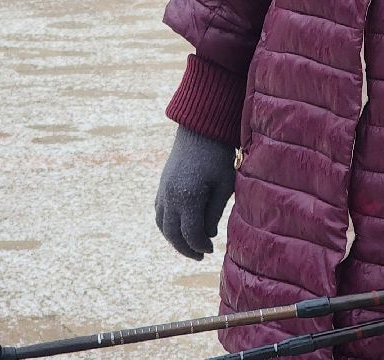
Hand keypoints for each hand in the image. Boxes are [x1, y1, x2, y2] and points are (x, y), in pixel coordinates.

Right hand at [154, 125, 237, 259]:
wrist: (200, 129)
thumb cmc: (218, 156)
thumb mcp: (223, 185)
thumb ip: (214, 213)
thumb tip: (207, 235)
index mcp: (188, 198)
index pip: (191, 234)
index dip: (201, 246)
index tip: (212, 249)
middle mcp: (170, 197)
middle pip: (173, 234)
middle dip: (186, 248)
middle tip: (200, 255)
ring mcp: (163, 191)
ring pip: (162, 225)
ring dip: (174, 239)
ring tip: (190, 245)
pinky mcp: (161, 185)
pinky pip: (159, 212)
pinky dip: (167, 224)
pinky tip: (180, 226)